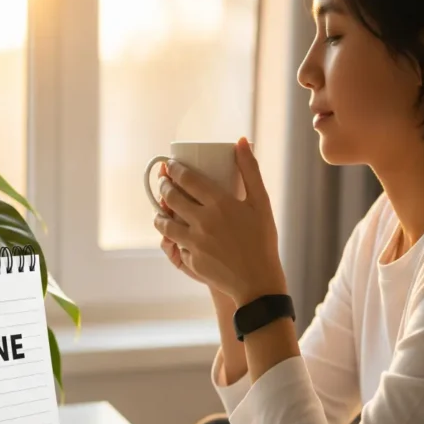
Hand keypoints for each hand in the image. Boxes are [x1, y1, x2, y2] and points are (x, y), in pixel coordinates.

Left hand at [152, 137, 286, 305]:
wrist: (259, 282)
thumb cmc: (263, 240)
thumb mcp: (262, 202)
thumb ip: (250, 170)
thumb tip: (241, 141)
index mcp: (220, 203)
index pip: (187, 179)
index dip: (175, 169)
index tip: (171, 165)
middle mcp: (203, 221)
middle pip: (171, 197)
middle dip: (164, 187)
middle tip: (164, 183)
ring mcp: (195, 242)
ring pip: (165, 223)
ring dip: (160, 213)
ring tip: (161, 209)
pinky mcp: (192, 260)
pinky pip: (175, 245)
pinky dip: (172, 238)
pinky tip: (173, 234)